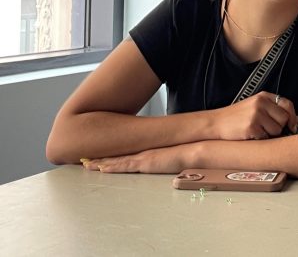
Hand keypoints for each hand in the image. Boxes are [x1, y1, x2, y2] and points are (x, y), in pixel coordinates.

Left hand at [80, 143, 195, 173]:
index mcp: (145, 154)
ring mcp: (141, 158)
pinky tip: (100, 168)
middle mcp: (141, 154)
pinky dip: (111, 167)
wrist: (192, 151)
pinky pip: (123, 165)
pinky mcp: (144, 163)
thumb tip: (161, 166)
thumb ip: (163, 162)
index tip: (97, 158)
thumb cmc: (184, 156)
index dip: (109, 157)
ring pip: (115, 161)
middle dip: (99, 159)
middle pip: (115, 157)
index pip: (123, 156)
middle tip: (83, 160)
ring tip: (85, 164)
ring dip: (100, 163)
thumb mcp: (170, 160)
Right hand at [211, 92, 297, 140]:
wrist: (215, 123)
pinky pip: (266, 138)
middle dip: (279, 127)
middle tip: (267, 129)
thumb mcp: (255, 107)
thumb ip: (274, 111)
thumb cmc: (236, 117)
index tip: (292, 125)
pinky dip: (260, 139)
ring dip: (269, 135)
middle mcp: (261, 103)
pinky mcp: (251, 126)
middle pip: (284, 119)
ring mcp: (256, 114)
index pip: (287, 104)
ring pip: (277, 130)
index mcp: (263, 96)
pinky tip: (250, 135)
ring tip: (256, 131)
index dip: (292, 116)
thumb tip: (297, 119)